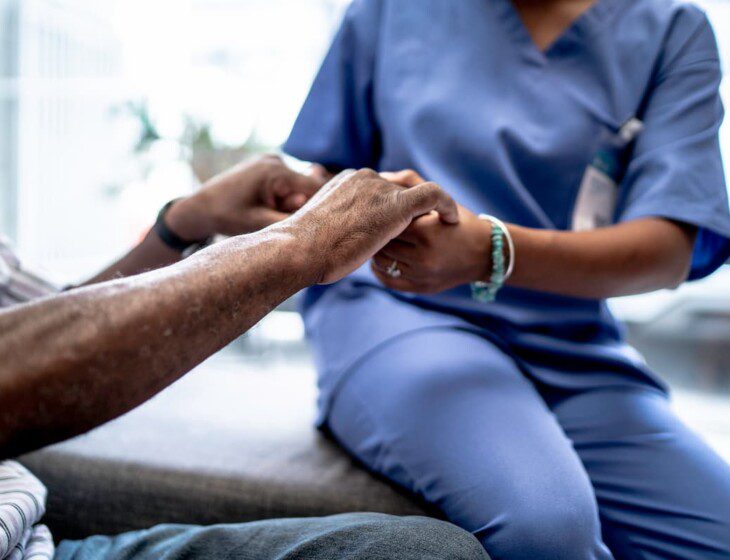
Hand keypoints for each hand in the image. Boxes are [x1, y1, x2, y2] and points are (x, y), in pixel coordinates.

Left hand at [165, 155, 323, 239]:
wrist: (200, 207)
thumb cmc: (228, 217)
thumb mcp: (260, 223)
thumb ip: (291, 218)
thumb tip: (318, 216)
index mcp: (275, 172)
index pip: (316, 187)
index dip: (322, 206)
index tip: (323, 223)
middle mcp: (276, 160)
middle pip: (308, 186)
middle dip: (301, 205)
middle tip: (280, 217)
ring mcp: (271, 159)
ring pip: (298, 184)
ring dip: (292, 201)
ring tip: (270, 211)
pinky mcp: (267, 164)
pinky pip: (287, 181)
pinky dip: (284, 195)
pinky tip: (268, 205)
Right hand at [283, 169, 459, 283]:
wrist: (300, 249)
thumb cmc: (304, 248)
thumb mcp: (320, 228)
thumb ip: (336, 224)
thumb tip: (335, 236)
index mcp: (348, 180)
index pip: (378, 188)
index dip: (390, 205)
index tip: (398, 224)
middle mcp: (365, 178)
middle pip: (397, 189)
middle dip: (410, 207)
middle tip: (427, 227)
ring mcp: (380, 189)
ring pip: (414, 194)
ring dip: (427, 211)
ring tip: (441, 225)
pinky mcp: (396, 205)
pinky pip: (433, 195)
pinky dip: (446, 204)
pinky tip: (452, 220)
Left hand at [371, 170, 491, 293]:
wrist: (485, 253)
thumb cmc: (459, 222)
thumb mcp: (440, 199)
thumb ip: (411, 183)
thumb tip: (381, 176)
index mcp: (427, 231)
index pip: (388, 221)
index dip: (382, 214)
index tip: (380, 210)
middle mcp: (424, 256)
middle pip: (382, 243)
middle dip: (377, 233)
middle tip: (374, 225)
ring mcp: (422, 276)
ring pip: (381, 263)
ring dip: (377, 251)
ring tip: (379, 241)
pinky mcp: (421, 288)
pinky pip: (388, 281)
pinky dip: (381, 270)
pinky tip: (384, 259)